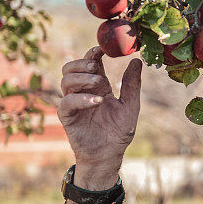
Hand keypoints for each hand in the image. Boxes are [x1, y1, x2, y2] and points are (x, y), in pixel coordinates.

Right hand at [58, 46, 142, 172]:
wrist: (109, 155)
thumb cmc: (119, 131)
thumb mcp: (130, 105)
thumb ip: (132, 84)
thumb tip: (136, 60)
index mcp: (99, 86)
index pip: (91, 63)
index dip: (93, 53)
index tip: (102, 48)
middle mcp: (83, 91)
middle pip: (71, 68)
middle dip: (81, 62)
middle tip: (96, 65)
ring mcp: (73, 103)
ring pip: (65, 81)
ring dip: (81, 78)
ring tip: (98, 82)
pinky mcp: (67, 117)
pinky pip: (66, 102)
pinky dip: (81, 99)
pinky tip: (97, 101)